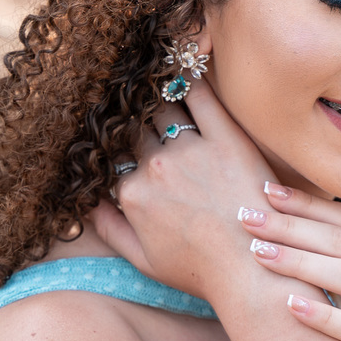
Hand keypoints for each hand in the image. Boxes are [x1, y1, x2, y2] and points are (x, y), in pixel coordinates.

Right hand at [88, 75, 277, 299]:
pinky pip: (203, 97)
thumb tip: (87, 203)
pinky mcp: (228, 139)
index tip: (119, 136)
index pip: (113, 157)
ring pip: (163, 108)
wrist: (252, 272)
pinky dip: (191, 80)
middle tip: (138, 107)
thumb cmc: (201, 272)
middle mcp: (156, 166)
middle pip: (135, 128)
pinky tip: (187, 68)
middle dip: (133, 119)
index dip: (116, 147)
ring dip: (157, 96)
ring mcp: (192, 150)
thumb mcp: (143, 261)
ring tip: (158, 85)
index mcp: (133, 194)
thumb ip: (109, 229)